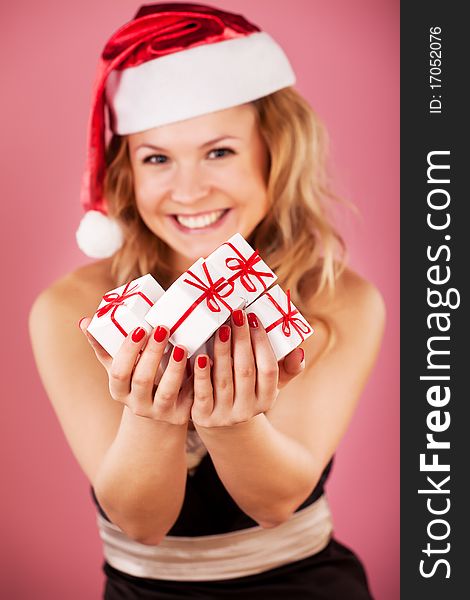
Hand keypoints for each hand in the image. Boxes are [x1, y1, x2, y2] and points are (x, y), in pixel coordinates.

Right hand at [80, 318, 192, 424]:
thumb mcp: (119, 367)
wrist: (159, 415)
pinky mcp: (181, 415)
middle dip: (152, 353)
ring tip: (181, 346)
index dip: (128, 351)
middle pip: (142, 380)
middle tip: (163, 328)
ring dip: (174, 367)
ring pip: (167, 390)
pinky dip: (196, 378)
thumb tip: (84, 321)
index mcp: (119, 391)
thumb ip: (104, 345)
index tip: (140, 328)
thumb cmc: (138, 380)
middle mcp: (137, 405)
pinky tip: (203, 360)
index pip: (119, 372)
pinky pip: (190, 396)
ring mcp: (160, 412)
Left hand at [190, 309, 304, 427]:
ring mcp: (224, 415)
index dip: (262, 343)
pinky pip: (202, 393)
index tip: (253, 318)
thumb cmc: (244, 389)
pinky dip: (200, 373)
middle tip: (236, 315)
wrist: (217, 417)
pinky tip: (198, 356)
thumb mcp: (267, 383)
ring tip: (221, 328)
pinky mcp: (203, 416)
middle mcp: (247, 410)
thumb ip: (287, 368)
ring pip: (224, 379)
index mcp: (266, 400)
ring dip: (222, 351)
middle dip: (242, 340)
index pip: (269, 369)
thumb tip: (298, 351)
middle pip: (245, 371)